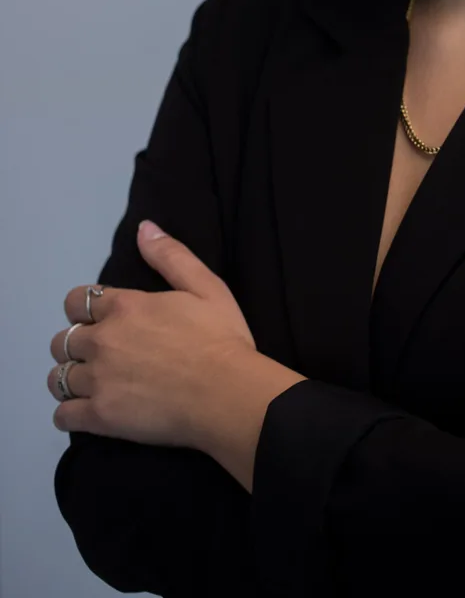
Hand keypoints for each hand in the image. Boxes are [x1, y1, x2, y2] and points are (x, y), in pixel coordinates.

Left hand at [47, 220, 257, 450]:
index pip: (76, 301)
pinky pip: (63, 416)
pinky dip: (69, 414)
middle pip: (62, 340)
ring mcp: (98, 381)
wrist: (227, 393)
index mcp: (125, 307)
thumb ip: (171, 256)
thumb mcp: (206, 286)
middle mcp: (103, 340)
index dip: (83, 309)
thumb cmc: (220, 339)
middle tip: (102, 354)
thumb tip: (143, 227)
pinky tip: (85, 412)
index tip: (99, 319)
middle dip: (77, 344)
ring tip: (91, 384)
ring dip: (70, 378)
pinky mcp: (99, 417)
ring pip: (57, 378)